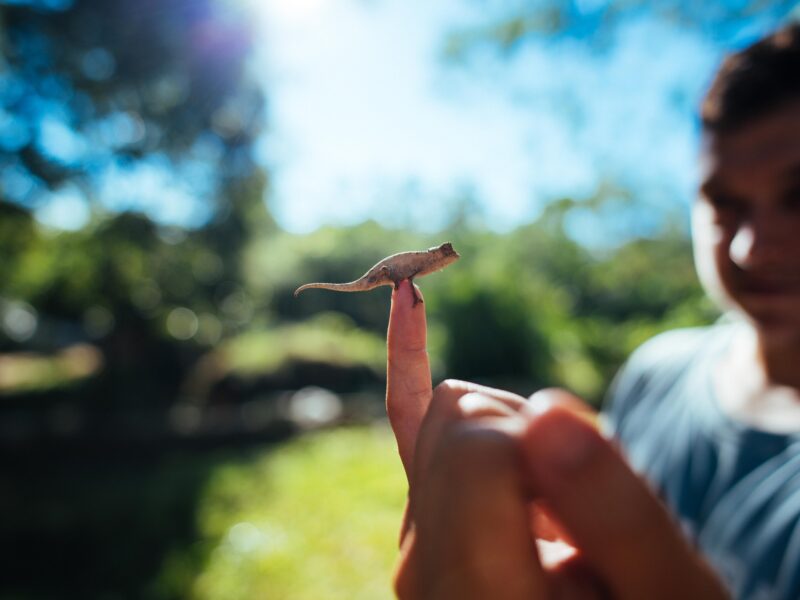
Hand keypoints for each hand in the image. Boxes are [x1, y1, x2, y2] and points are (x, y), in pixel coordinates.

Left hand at [385, 282, 727, 598]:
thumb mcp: (663, 589)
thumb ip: (611, 511)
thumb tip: (545, 409)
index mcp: (475, 584)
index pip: (477, 442)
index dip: (546, 443)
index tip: (590, 496)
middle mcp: (423, 560)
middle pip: (455, 415)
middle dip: (530, 433)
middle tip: (586, 505)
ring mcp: (418, 538)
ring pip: (446, 411)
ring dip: (517, 433)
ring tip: (569, 509)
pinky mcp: (426, 518)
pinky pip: (407, 422)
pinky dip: (411, 361)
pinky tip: (408, 300)